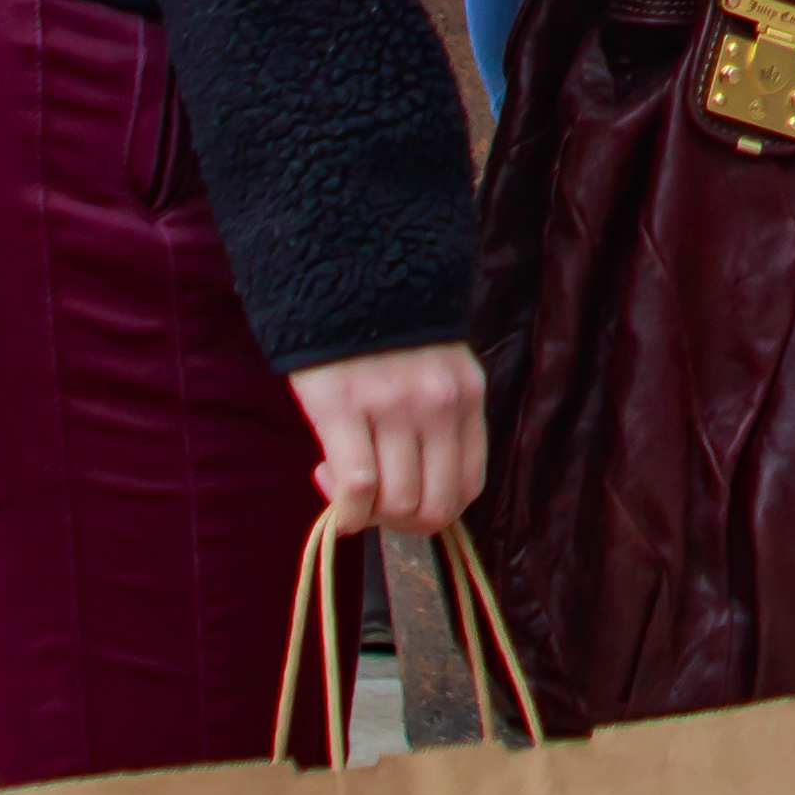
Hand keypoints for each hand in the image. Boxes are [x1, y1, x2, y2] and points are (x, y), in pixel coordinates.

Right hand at [292, 341, 485, 538]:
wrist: (343, 273)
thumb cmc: (384, 334)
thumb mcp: (436, 372)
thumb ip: (438, 424)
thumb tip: (415, 495)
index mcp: (467, 396)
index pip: (469, 487)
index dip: (431, 512)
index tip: (400, 498)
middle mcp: (439, 405)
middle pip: (433, 507)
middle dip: (398, 522)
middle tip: (369, 501)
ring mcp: (394, 407)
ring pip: (395, 502)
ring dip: (365, 511)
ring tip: (341, 478)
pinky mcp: (344, 407)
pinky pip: (357, 486)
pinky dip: (344, 506)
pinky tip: (325, 476)